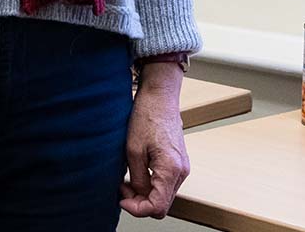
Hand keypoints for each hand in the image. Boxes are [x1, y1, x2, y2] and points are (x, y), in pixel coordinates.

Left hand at [120, 65, 189, 218]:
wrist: (160, 96)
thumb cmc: (147, 116)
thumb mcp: (133, 151)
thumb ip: (137, 180)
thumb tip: (137, 198)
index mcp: (171, 169)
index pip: (157, 208)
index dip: (137, 209)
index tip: (122, 200)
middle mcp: (182, 170)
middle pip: (161, 204)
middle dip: (139, 201)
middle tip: (122, 187)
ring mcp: (182, 166)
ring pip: (163, 194)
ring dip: (144, 193)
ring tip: (128, 179)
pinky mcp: (179, 161)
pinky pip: (165, 183)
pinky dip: (151, 183)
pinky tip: (138, 172)